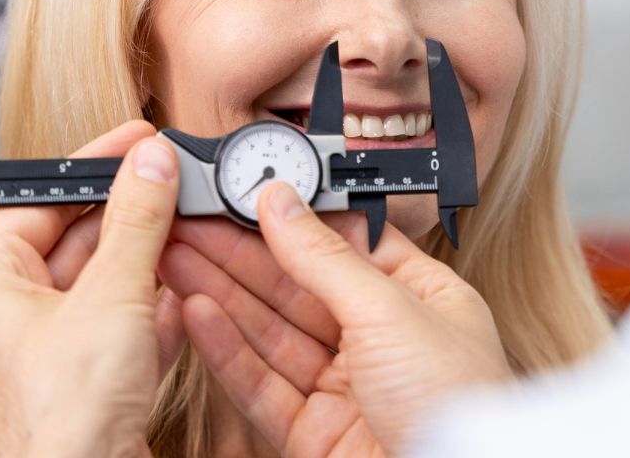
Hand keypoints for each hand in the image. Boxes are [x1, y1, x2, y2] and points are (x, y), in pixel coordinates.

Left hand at [0, 121, 184, 457]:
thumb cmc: (60, 421)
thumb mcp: (111, 297)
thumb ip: (137, 221)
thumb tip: (152, 165)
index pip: (38, 198)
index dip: (93, 165)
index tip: (139, 141)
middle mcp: (9, 315)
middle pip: (76, 237)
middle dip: (132, 211)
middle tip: (176, 179)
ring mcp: (48, 352)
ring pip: (106, 282)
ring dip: (152, 256)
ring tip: (193, 225)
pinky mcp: (86, 383)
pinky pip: (124, 325)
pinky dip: (158, 306)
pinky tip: (190, 288)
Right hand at [161, 182, 511, 456]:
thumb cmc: (455, 403)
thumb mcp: (391, 310)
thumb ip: (327, 257)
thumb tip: (283, 203)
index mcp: (421, 298)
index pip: (345, 244)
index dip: (289, 220)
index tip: (240, 195)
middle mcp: (382, 341)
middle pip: (299, 286)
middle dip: (240, 254)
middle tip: (187, 222)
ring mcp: (346, 389)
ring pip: (272, 333)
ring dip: (222, 293)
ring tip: (174, 256)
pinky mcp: (314, 434)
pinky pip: (263, 383)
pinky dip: (227, 349)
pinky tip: (197, 312)